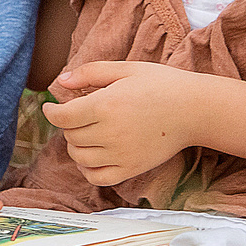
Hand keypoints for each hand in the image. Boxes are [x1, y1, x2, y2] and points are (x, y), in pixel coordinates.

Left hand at [41, 61, 200, 186]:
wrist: (194, 109)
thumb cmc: (162, 84)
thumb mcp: (126, 68)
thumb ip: (91, 72)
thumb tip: (61, 81)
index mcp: (106, 105)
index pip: (63, 117)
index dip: (51, 111)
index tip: (51, 106)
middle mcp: (111, 132)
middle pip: (70, 136)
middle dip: (68, 124)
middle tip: (79, 114)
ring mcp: (121, 154)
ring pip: (80, 157)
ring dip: (77, 145)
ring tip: (87, 132)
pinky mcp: (131, 168)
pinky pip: (97, 177)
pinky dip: (88, 169)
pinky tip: (92, 156)